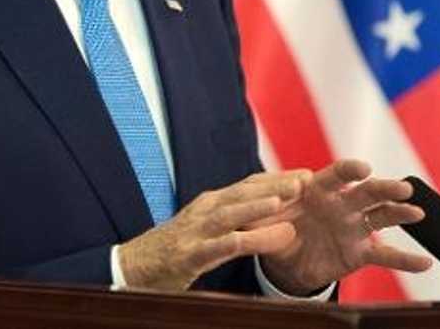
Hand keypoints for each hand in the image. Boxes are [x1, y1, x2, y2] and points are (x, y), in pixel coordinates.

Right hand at [117, 170, 310, 289]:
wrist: (132, 267)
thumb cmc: (174, 249)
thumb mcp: (206, 229)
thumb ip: (234, 220)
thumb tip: (268, 212)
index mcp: (211, 202)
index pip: (249, 185)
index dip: (277, 178)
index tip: (306, 174)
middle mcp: (205, 210)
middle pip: (245, 191)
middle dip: (277, 184)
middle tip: (307, 178)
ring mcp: (197, 230)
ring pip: (234, 212)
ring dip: (262, 204)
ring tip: (289, 198)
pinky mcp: (191, 254)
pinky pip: (222, 245)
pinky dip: (246, 239)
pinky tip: (261, 239)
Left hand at [258, 159, 431, 294]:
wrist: (281, 257)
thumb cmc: (272, 225)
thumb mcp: (261, 218)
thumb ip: (260, 213)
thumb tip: (257, 206)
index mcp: (319, 188)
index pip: (336, 174)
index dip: (349, 170)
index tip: (362, 168)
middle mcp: (342, 203)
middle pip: (367, 192)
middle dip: (384, 188)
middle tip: (403, 187)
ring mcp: (353, 227)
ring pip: (381, 217)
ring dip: (399, 213)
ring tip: (418, 213)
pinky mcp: (359, 252)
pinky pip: (385, 255)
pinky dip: (406, 259)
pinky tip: (426, 262)